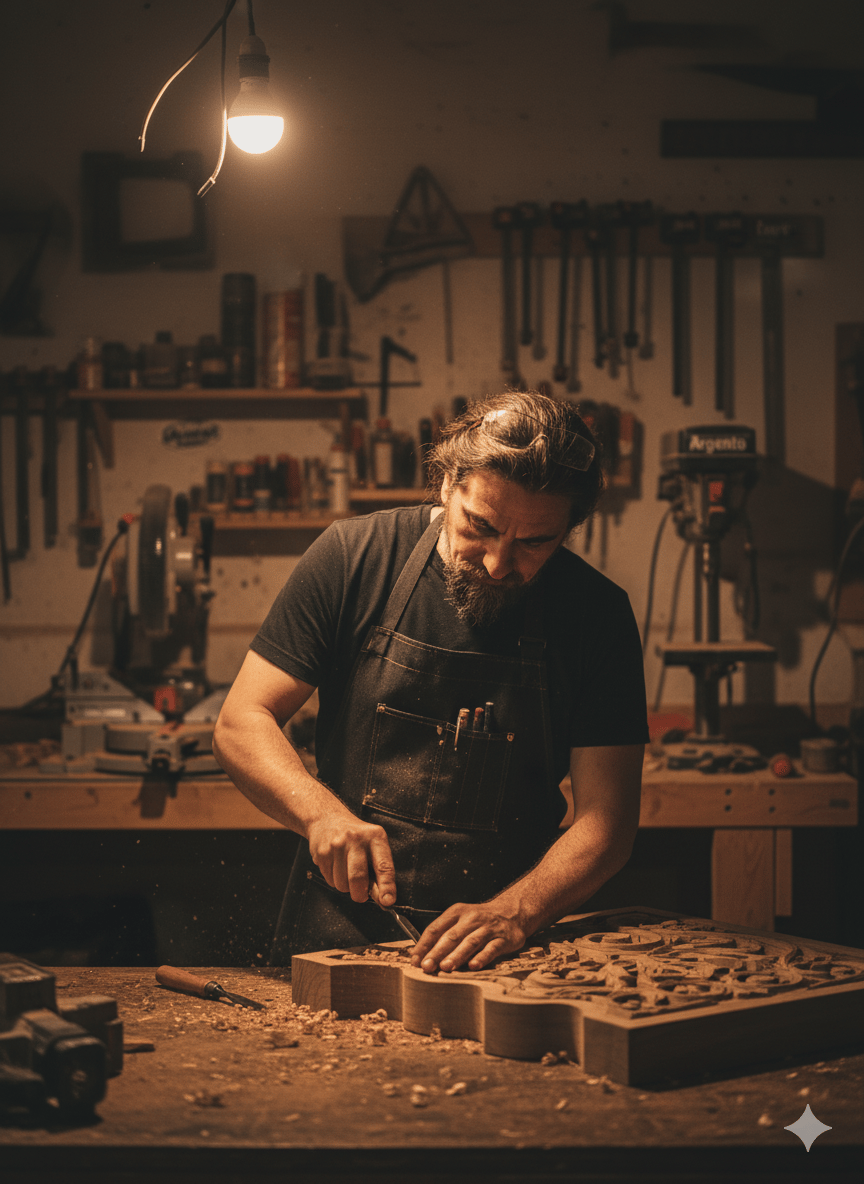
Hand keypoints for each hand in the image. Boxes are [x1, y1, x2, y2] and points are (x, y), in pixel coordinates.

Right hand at [306, 811, 395, 904]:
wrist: (327, 819)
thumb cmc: (357, 838)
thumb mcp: (373, 847)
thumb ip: (380, 872)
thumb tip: (385, 900)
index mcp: (375, 837)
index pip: (383, 865)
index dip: (386, 886)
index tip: (388, 901)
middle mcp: (356, 839)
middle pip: (358, 878)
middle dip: (360, 894)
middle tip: (361, 895)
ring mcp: (337, 845)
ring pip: (342, 884)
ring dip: (346, 886)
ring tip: (346, 870)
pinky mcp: (322, 853)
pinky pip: (330, 881)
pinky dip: (334, 880)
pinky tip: (335, 866)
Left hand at [410, 902, 526, 973]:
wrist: (512, 913)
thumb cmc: (479, 921)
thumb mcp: (461, 919)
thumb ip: (444, 935)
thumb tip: (422, 956)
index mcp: (457, 912)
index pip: (436, 928)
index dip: (424, 944)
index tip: (415, 959)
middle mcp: (472, 918)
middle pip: (451, 936)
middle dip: (437, 952)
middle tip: (427, 967)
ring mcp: (488, 928)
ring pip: (470, 942)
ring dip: (457, 955)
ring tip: (445, 967)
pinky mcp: (503, 938)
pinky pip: (491, 948)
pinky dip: (482, 957)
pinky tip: (473, 966)